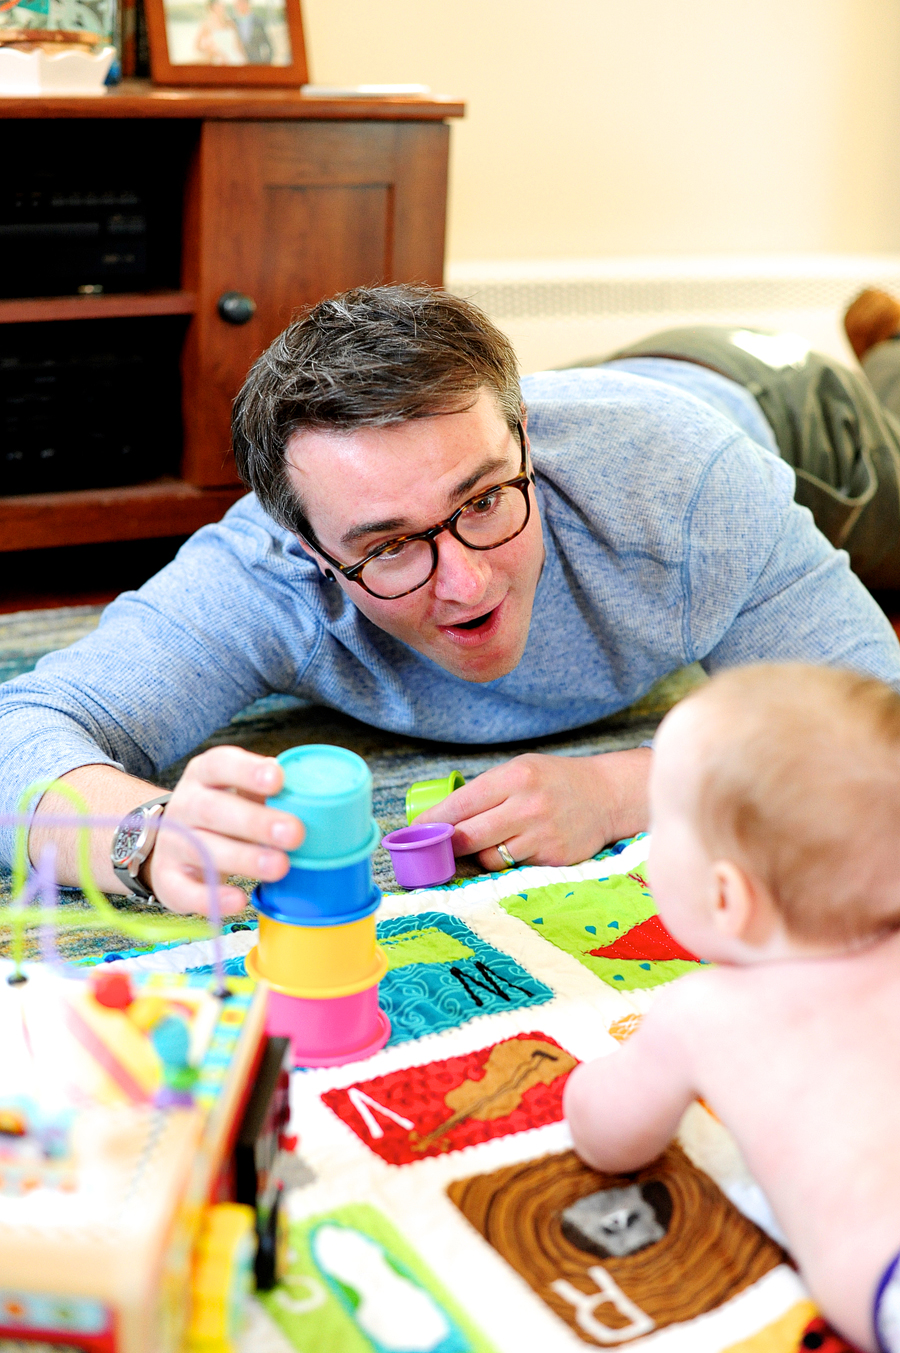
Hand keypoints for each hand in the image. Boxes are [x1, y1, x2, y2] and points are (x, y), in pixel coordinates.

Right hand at [147, 746, 303, 915]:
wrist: (175, 843)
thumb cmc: (225, 812)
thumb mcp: (241, 791)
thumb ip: (268, 789)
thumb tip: (308, 793)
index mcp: (204, 775)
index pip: (220, 764)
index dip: (247, 771)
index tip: (278, 778)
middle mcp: (184, 805)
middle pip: (213, 809)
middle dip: (255, 822)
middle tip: (295, 833)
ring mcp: (173, 843)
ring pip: (203, 849)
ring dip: (243, 859)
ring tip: (280, 866)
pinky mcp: (169, 879)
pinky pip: (186, 890)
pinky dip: (212, 897)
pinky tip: (239, 900)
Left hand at [415, 747, 650, 872]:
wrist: (608, 796)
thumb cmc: (554, 781)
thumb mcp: (521, 770)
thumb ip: (486, 791)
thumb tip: (440, 819)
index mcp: (515, 777)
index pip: (461, 804)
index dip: (433, 821)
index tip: (414, 830)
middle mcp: (528, 806)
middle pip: (469, 837)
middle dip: (448, 844)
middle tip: (437, 846)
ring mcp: (542, 835)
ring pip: (488, 858)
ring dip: (480, 854)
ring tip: (491, 840)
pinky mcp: (553, 859)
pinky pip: (513, 867)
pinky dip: (507, 861)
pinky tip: (519, 846)